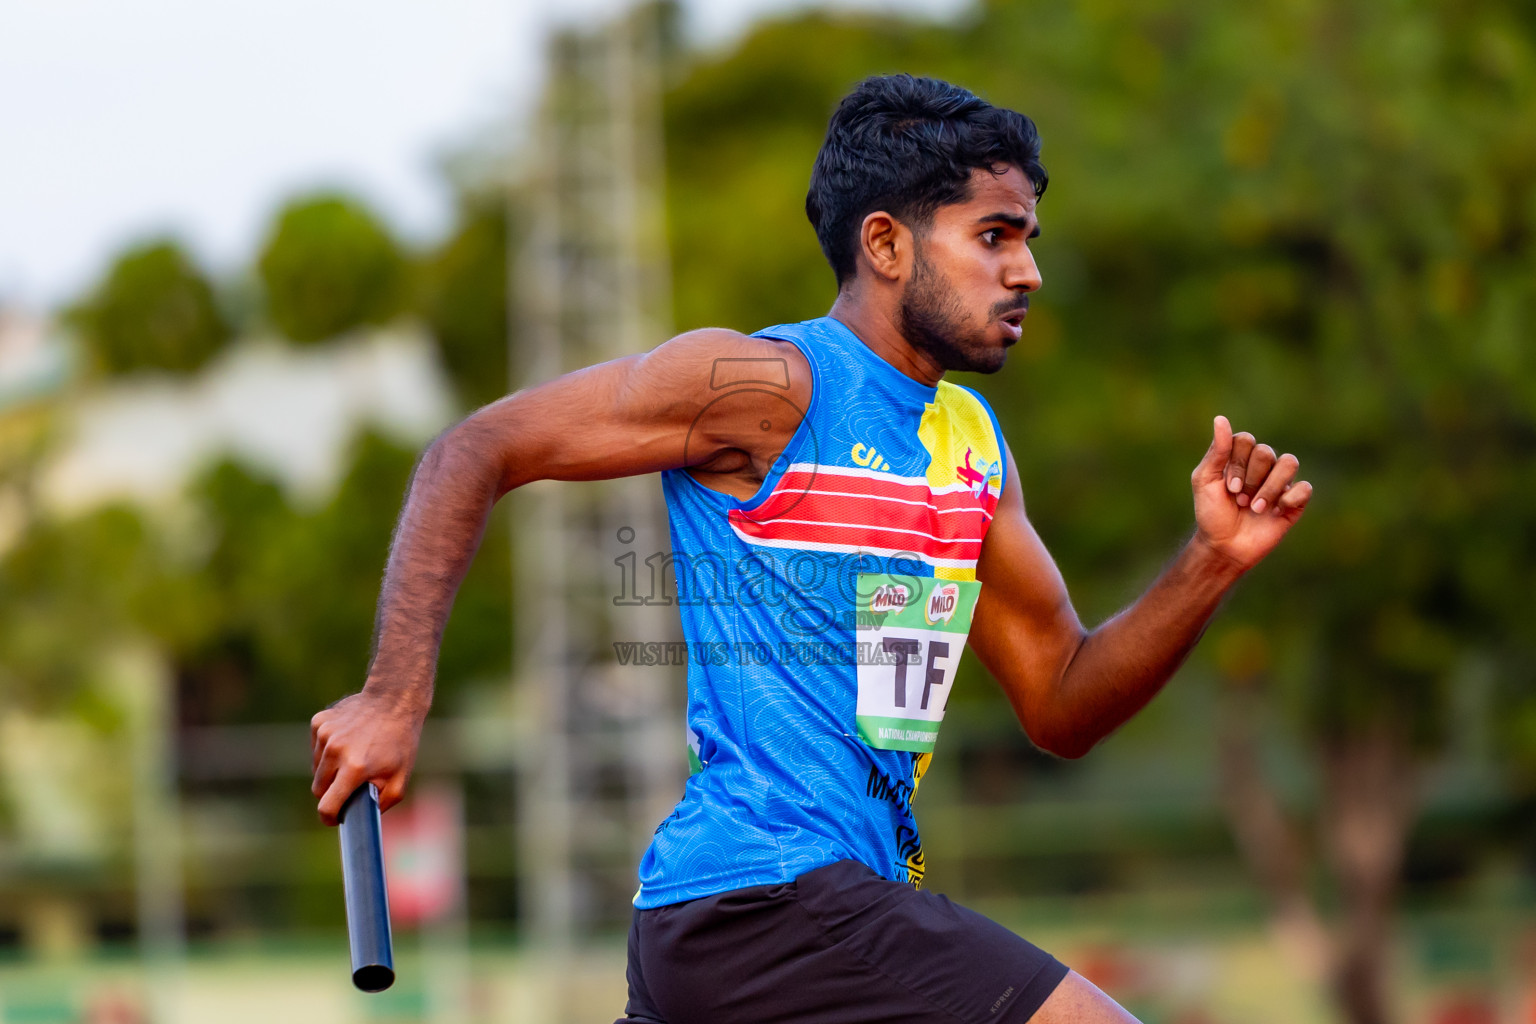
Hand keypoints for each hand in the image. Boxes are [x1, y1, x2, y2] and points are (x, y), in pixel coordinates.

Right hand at [310, 689, 423, 824]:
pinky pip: (316, 749)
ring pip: (316, 768)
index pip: (327, 805)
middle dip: (332, 792)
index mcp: (355, 768)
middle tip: (351, 784)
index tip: (335, 819)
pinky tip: (348, 741)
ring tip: (354, 757)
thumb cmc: (400, 742)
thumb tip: (362, 817)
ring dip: (330, 770)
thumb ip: (381, 803)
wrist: (394, 700)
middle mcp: (335, 751)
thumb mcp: (401, 777)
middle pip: (319, 789)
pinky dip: (327, 751)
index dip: (329, 817)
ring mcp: (325, 734)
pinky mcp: (319, 722)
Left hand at [1191, 415, 1311, 570]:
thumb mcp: (1205, 480)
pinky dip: (1289, 499)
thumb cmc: (1211, 513)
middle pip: (1265, 452)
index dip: (1237, 463)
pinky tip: (1274, 513)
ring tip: (1256, 507)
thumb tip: (1220, 419)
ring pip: (1289, 463)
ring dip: (1270, 487)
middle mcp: (1261, 466)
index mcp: (1239, 456)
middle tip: (1240, 499)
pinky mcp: (1294, 501)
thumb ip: (1216, 450)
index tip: (1227, 487)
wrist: (1224, 546)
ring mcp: (1279, 482)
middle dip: (1251, 479)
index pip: (1246, 440)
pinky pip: (1304, 487)